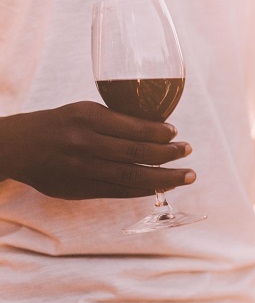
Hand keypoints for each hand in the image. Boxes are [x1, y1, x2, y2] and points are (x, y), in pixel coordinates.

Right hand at [0, 101, 195, 199]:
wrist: (18, 147)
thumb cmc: (60, 124)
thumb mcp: (84, 111)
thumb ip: (116, 120)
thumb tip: (160, 129)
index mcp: (87, 117)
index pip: (132, 127)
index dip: (159, 133)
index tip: (176, 132)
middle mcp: (84, 143)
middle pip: (135, 153)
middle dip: (168, 154)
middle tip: (189, 152)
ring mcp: (81, 169)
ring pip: (130, 176)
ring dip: (163, 177)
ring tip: (186, 175)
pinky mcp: (79, 189)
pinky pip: (118, 191)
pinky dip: (142, 189)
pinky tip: (161, 185)